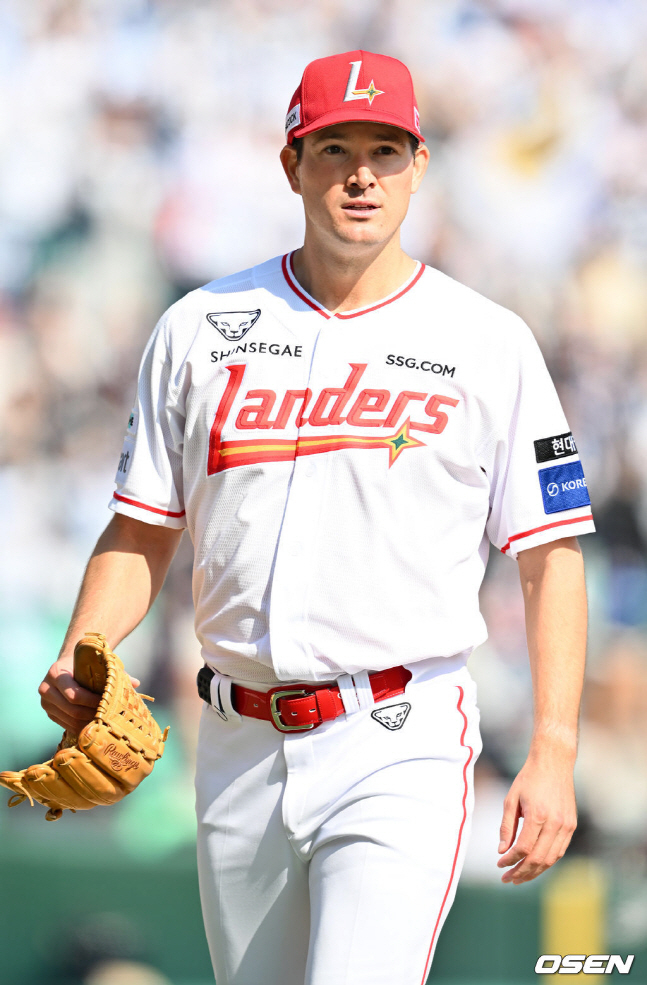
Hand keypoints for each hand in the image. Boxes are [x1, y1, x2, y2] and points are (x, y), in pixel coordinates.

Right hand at [39, 654, 140, 732]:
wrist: (68, 665)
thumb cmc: (86, 663)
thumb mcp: (98, 664)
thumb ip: (115, 673)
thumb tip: (136, 683)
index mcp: (56, 673)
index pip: (74, 695)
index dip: (92, 702)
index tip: (108, 703)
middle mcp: (46, 688)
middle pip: (72, 710)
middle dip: (92, 714)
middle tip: (108, 717)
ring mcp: (46, 703)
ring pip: (69, 720)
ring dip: (87, 724)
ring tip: (103, 724)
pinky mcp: (50, 713)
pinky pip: (65, 725)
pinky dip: (80, 727)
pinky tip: (94, 728)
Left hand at [497, 748, 576, 884]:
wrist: (554, 763)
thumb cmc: (528, 779)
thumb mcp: (511, 799)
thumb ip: (506, 827)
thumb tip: (502, 851)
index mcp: (537, 815)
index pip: (523, 848)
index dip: (510, 861)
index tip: (499, 865)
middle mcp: (555, 823)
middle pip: (538, 859)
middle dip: (521, 872)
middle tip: (507, 879)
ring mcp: (566, 826)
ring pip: (550, 859)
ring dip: (534, 871)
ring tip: (519, 877)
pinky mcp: (571, 825)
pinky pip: (559, 850)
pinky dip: (546, 861)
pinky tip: (534, 865)